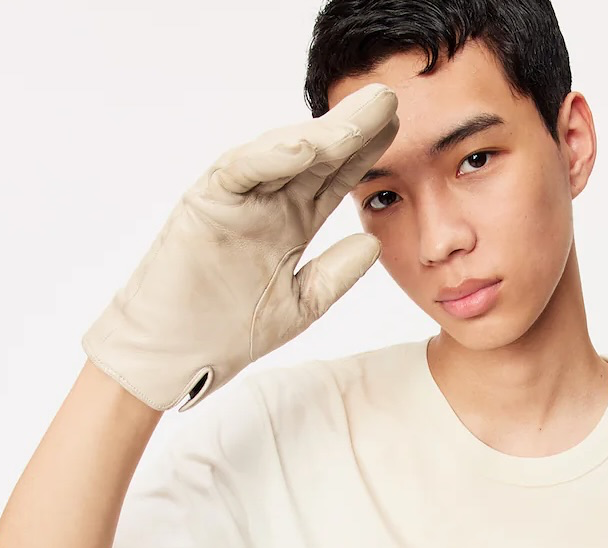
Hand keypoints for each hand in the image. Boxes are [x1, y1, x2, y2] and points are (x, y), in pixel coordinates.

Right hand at [82, 83, 398, 412]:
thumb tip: (374, 242)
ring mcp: (236, 199)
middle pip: (316, 157)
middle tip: (390, 99)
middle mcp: (266, 203)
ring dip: (321, 134)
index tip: (401, 132)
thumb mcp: (301, 303)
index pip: (334, 179)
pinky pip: (240, 170)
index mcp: (290, 222)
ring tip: (359, 116)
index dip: (366, 155)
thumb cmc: (226, 332)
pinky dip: (269, 156)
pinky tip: (305, 145)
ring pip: (283, 155)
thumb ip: (336, 274)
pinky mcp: (206, 202)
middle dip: (352, 129)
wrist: (176, 358)